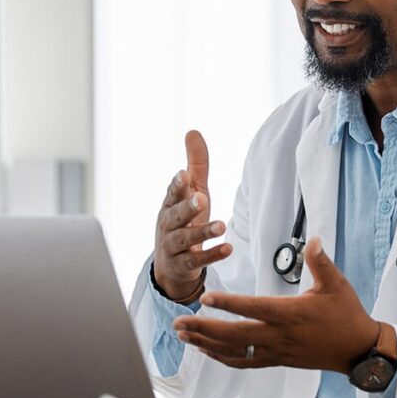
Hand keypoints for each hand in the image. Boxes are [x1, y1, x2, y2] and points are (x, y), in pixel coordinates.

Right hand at [154, 130, 231, 300]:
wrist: (171, 266)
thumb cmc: (183, 221)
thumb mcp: (192, 192)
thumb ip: (195, 165)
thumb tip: (193, 132)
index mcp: (170, 205)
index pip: (172, 193)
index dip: (177, 185)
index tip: (183, 175)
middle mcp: (168, 225)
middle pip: (176, 215)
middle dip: (187, 207)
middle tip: (202, 199)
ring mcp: (173, 247)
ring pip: (185, 238)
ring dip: (203, 232)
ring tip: (222, 226)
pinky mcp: (183, 265)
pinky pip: (196, 261)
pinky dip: (212, 255)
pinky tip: (227, 248)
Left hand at [172, 237, 379, 373]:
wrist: (357, 350)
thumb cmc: (347, 315)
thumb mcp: (337, 284)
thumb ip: (321, 261)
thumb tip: (314, 240)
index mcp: (291, 314)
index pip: (253, 308)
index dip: (228, 303)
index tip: (205, 298)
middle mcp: (280, 336)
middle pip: (234, 335)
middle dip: (203, 329)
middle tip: (179, 323)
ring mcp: (277, 351)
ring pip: (235, 352)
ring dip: (206, 344)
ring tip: (184, 336)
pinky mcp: (278, 360)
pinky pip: (245, 362)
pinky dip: (223, 357)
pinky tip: (208, 351)